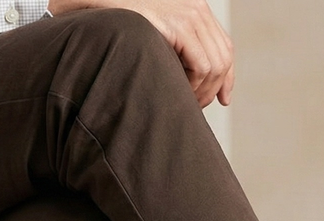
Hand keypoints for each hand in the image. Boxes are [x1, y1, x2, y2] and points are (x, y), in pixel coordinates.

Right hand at [47, 0, 234, 107]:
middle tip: (194, 108)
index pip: (224, 47)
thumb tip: (206, 88)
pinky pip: (202, 66)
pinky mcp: (179, 25)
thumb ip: (181, 53)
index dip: (226, 78)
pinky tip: (178, 91)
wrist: (96, 8)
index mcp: (195, 9)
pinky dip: (195, 86)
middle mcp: (197, 8)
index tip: (223, 101)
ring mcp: (190, 14)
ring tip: (184, 102)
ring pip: (215, 66)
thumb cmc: (120, 29)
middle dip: (213, 89)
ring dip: (202, 91)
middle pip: (223, 59)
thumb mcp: (159, 39)